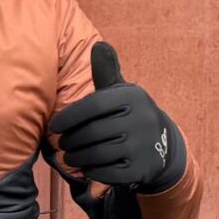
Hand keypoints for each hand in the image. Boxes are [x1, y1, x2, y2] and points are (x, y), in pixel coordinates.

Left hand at [50, 42, 184, 190]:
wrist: (163, 145)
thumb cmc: (130, 114)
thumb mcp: (122, 91)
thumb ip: (107, 71)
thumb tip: (99, 45)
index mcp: (132, 97)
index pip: (92, 106)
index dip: (69, 117)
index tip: (54, 127)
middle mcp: (140, 120)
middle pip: (92, 133)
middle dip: (71, 141)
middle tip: (61, 144)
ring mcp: (142, 146)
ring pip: (98, 154)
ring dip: (77, 158)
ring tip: (68, 156)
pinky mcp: (141, 168)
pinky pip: (108, 172)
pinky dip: (92, 171)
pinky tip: (86, 167)